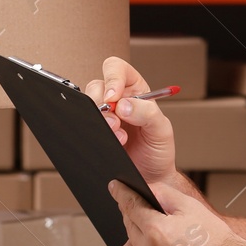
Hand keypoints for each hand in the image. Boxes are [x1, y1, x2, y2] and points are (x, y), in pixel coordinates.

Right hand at [85, 57, 180, 188]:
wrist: (151, 177)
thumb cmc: (158, 151)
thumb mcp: (161, 129)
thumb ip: (147, 113)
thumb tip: (124, 104)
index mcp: (135, 90)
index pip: (117, 69)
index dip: (112, 78)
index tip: (114, 97)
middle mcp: (117, 99)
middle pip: (97, 87)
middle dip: (103, 105)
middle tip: (115, 123)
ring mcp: (105, 116)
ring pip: (87, 105)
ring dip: (100, 120)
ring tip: (118, 137)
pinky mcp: (95, 131)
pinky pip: (84, 124)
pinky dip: (93, 132)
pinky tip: (110, 142)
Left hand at [111, 179, 245, 245]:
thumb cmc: (217, 242)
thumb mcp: (193, 208)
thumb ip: (165, 194)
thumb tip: (146, 188)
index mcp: (157, 231)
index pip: (130, 206)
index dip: (121, 193)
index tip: (115, 188)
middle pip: (128, 227)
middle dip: (136, 218)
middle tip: (152, 218)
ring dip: (135, 241)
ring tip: (155, 241)